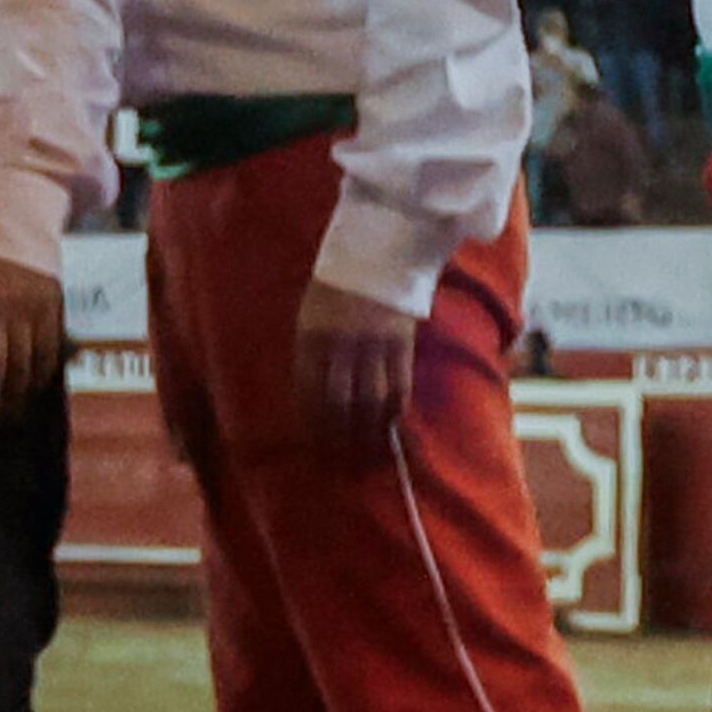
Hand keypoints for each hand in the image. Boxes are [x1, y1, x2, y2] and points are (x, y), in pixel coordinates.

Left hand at [292, 274, 422, 459]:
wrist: (376, 252)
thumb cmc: (336, 284)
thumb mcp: (311, 314)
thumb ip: (312, 352)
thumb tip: (314, 394)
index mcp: (311, 337)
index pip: (310, 392)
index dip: (314, 423)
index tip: (316, 444)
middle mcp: (341, 346)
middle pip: (340, 404)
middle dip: (340, 436)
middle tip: (343, 459)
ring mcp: (373, 347)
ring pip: (372, 402)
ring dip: (370, 432)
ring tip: (369, 452)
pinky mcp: (402, 346)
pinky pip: (399, 388)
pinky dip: (394, 412)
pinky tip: (391, 427)